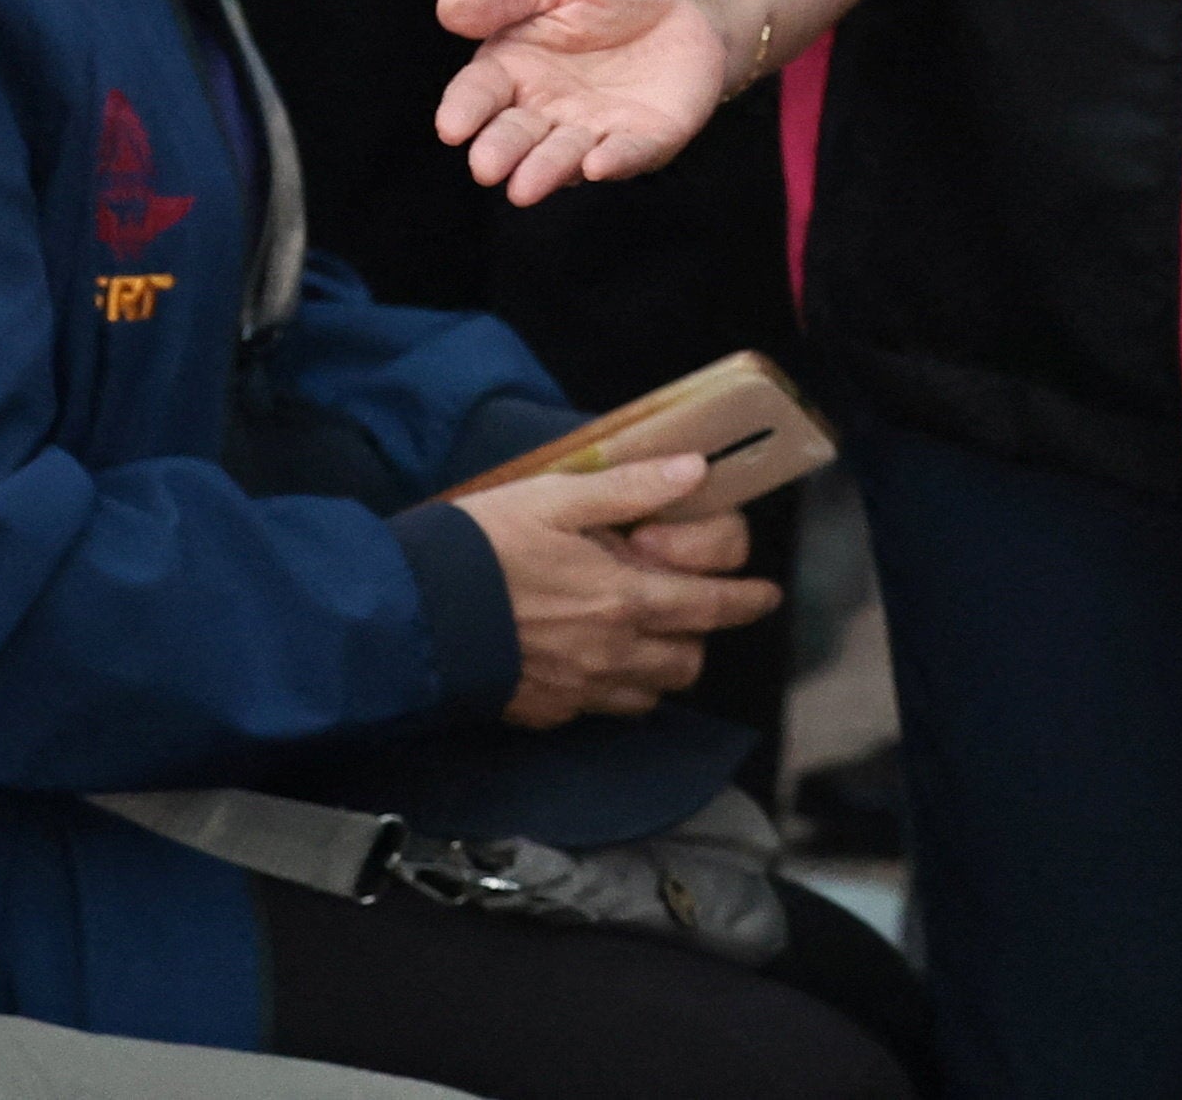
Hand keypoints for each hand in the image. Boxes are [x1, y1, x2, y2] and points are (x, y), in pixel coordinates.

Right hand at [430, 0, 739, 199]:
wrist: (684, 1)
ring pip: (563, 156)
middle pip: (515, 135)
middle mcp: (546, 110)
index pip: (479, 93)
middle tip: (486, 167)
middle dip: (500, 151)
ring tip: (523, 187)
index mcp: (513, 68)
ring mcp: (594, 130)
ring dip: (544, 171)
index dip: (464, 110)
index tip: (452, 127)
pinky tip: (596, 164)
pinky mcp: (643, 140)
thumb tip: (447, 8)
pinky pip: (627, 154)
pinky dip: (613, 161)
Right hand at [450, 451, 777, 723]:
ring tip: (641, 630)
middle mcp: (614, 653)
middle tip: (686, 601)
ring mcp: (581, 689)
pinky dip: (615, 686)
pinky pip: (604, 708)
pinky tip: (592, 656)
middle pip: (689, 659)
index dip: (747, 600)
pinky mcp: (549, 709)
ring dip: (660, 663)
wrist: (416, 610)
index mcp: (626, 597)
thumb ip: (630, 488)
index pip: (712, 606)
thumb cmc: (484, 544)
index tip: (765, 595)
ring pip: (652, 692)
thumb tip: (693, 472)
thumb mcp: (556, 496)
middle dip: (701, 632)